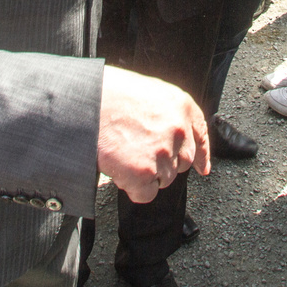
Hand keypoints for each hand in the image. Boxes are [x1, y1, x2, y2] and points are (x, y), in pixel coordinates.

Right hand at [98, 66, 209, 202]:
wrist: (85, 102)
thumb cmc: (110, 94)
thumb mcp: (149, 93)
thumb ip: (167, 114)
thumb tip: (175, 138)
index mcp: (181, 106)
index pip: (200, 135)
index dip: (201, 155)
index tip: (202, 168)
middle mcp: (178, 129)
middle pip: (181, 163)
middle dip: (161, 163)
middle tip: (136, 150)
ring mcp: (163, 152)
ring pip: (163, 179)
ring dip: (144, 174)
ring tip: (123, 152)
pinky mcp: (144, 173)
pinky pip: (145, 194)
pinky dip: (132, 187)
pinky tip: (119, 168)